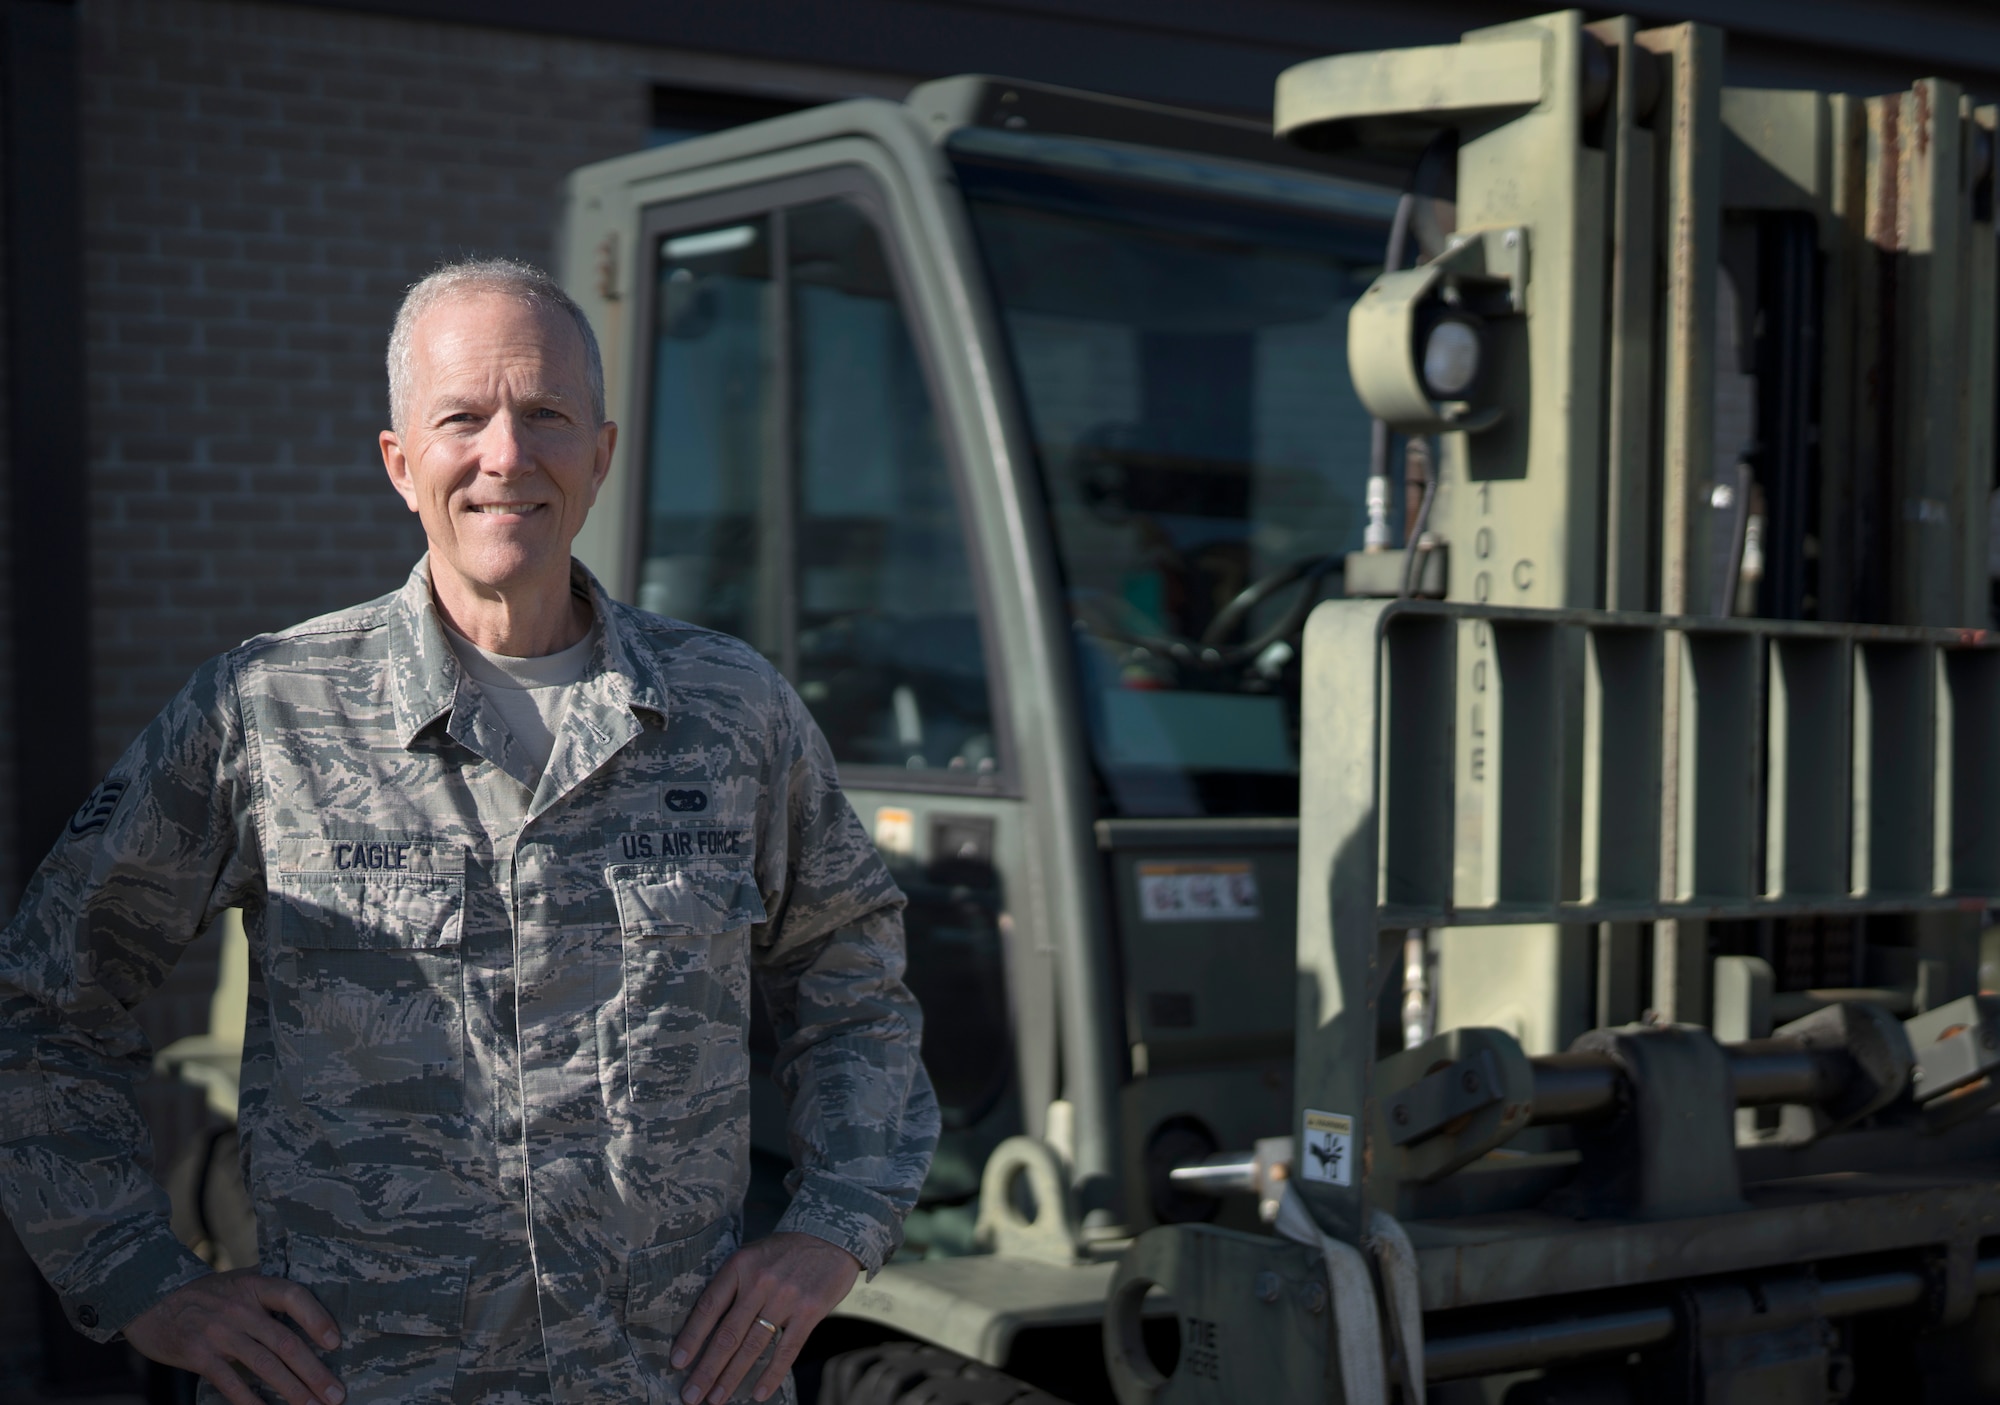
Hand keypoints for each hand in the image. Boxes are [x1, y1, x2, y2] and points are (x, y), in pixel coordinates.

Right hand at [125, 1269, 344, 1404]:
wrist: (150, 1301)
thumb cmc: (204, 1295)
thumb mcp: (238, 1281)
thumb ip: (268, 1291)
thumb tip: (312, 1306)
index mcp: (255, 1286)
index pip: (294, 1297)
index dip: (318, 1319)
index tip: (336, 1343)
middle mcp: (240, 1308)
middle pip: (286, 1341)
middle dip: (315, 1372)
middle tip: (336, 1394)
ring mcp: (219, 1333)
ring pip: (265, 1365)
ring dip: (293, 1390)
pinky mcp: (200, 1356)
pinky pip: (231, 1383)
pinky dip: (251, 1402)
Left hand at [670, 1231, 861, 1402]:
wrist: (831, 1236)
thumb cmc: (784, 1251)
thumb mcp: (752, 1255)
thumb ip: (732, 1284)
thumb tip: (706, 1328)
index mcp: (740, 1265)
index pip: (709, 1307)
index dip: (691, 1338)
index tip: (677, 1363)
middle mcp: (760, 1281)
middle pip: (728, 1334)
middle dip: (707, 1369)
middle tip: (690, 1395)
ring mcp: (786, 1297)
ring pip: (752, 1346)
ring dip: (731, 1377)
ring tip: (716, 1399)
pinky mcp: (809, 1311)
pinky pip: (786, 1350)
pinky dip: (771, 1375)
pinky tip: (758, 1394)